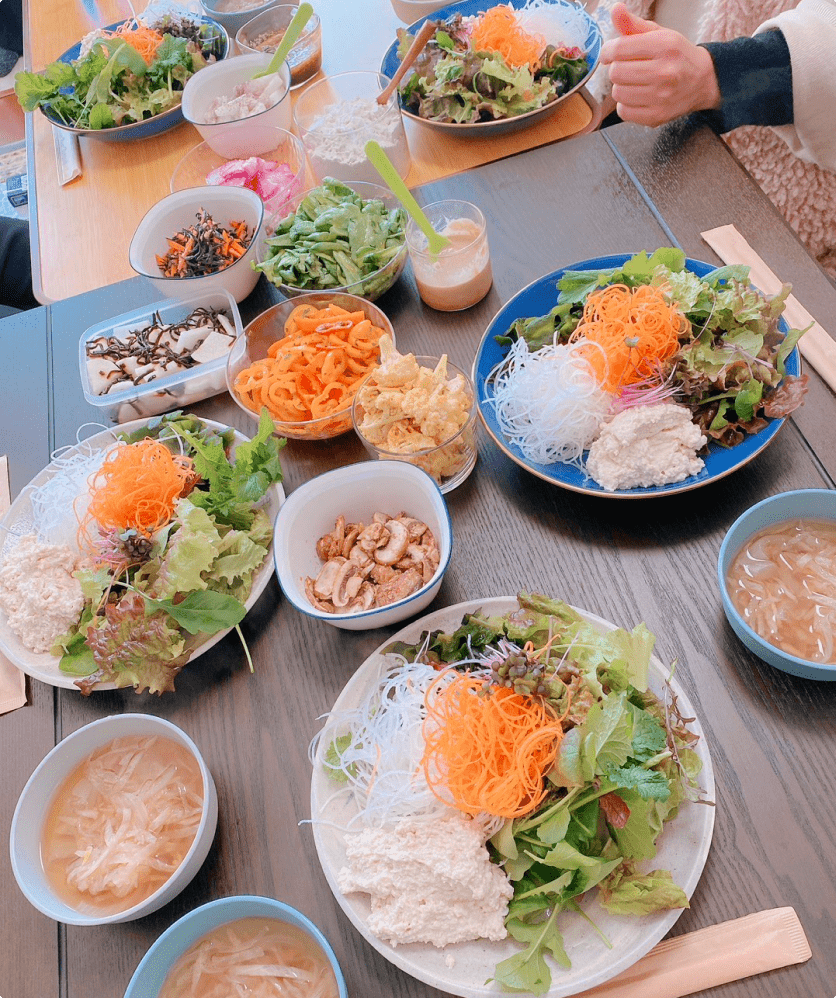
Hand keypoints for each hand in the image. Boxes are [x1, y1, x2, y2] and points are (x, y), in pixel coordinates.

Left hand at [600, 3, 721, 126]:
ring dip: (621, 87)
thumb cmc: (676, 55)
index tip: (610, 53)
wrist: (703, 81)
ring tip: (634, 82)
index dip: (608, 51)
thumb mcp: (659, 34)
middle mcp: (664, 71)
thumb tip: (615, 9)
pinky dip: (626, 105)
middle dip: (617, 69)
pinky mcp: (656, 116)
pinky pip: (623, 112)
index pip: (619, 49)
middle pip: (615, 72)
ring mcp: (661, 97)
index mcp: (664, 45)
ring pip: (617, 93)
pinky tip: (638, 97)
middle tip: (628, 68)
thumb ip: (634, 24)